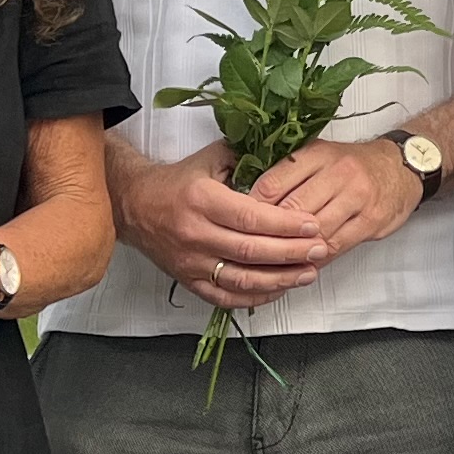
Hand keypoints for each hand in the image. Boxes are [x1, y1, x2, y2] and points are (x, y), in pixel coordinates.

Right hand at [118, 139, 329, 310]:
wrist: (133, 205)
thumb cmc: (177, 182)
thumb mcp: (211, 159)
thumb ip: (247, 157)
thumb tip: (287, 155)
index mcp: (202, 200)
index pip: (251, 218)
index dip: (286, 224)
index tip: (312, 225)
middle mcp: (195, 234)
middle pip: (251, 251)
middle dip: (291, 253)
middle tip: (320, 249)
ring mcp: (191, 262)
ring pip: (241, 279)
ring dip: (279, 279)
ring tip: (308, 273)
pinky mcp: (188, 281)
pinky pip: (224, 297)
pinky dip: (254, 298)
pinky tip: (278, 289)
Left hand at [260, 135, 425, 258]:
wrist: (400, 167)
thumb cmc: (353, 164)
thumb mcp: (319, 156)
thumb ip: (287, 173)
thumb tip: (248, 200)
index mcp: (317, 154)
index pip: (274, 183)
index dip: (251, 208)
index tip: (238, 222)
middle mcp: (338, 172)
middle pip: (292, 209)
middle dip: (269, 232)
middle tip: (249, 247)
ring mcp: (357, 197)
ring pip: (314, 231)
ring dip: (292, 250)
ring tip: (273, 260)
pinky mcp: (370, 220)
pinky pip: (336, 245)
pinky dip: (315, 258)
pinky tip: (302, 263)